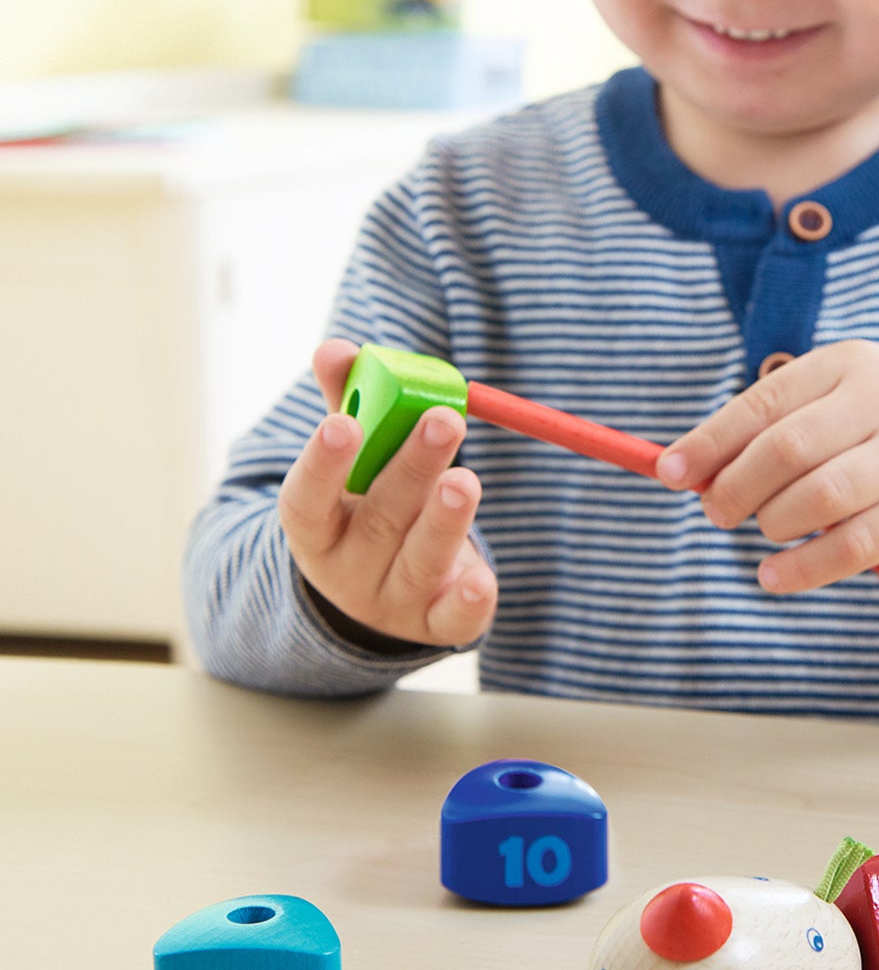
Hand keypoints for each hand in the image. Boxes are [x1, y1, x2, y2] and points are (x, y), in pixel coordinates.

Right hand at [277, 339, 497, 646]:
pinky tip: (481, 579)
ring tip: (467, 480)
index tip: (344, 423)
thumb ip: (347, 400)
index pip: (306, 500)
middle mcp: (348, 567)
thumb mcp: (350, 457)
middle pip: (379, 519)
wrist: (376, 591)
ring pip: (418, 560)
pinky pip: (451, 618)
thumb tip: (334, 348)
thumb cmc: (367, 500)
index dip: (322, 464)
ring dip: (444, 520)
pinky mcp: (435, 622)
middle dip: (412, 468)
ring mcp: (391, 599)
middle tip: (443, 420)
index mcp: (317, 525)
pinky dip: (466, 599)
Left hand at [654, 340, 878, 593]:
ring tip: (763, 534)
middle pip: (788, 447)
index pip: (766, 401)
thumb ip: (774, 427)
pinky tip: (775, 577)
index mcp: (850, 363)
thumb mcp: (842, 403)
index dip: (711, 439)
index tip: (668, 471)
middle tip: (715, 511)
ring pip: (820, 496)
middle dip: (736, 486)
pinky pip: (854, 546)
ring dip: (773, 523)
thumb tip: (688, 468)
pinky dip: (805, 568)